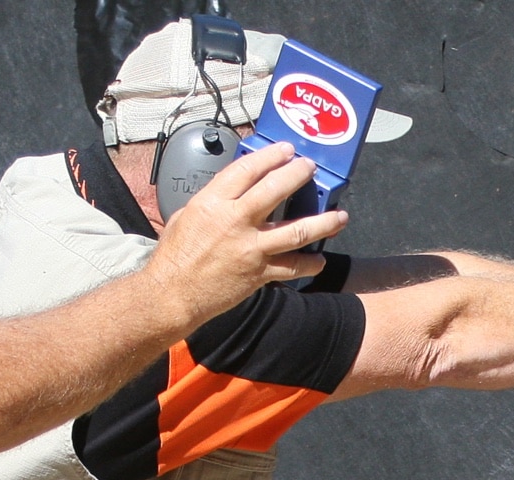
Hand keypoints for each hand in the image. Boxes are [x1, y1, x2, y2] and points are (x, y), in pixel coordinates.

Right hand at [144, 142, 350, 326]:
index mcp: (213, 203)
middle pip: (275, 190)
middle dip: (298, 175)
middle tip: (311, 168)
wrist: (173, 294)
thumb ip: (214, 201)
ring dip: (323, 222)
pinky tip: (319, 259)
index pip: (247, 170)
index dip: (270, 156)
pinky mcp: (259, 273)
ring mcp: (250, 248)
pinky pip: (293, 267)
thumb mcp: (188, 215)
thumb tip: (234, 190)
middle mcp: (235, 221)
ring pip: (296, 230)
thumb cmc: (176, 257)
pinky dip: (310, 264)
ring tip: (340, 216)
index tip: (286, 150)